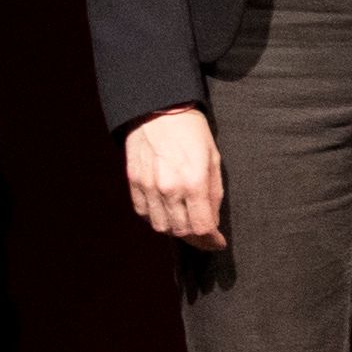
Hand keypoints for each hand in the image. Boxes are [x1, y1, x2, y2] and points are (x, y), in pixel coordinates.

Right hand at [124, 105, 223, 246]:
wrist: (158, 109)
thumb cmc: (191, 131)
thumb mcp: (213, 158)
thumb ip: (213, 193)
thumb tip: (212, 220)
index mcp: (194, 182)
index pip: (202, 228)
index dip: (211, 240)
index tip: (217, 242)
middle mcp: (169, 188)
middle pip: (181, 232)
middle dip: (196, 237)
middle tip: (203, 233)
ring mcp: (148, 187)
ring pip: (160, 226)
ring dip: (174, 229)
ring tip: (184, 221)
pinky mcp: (134, 183)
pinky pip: (143, 213)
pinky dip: (155, 218)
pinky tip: (165, 210)